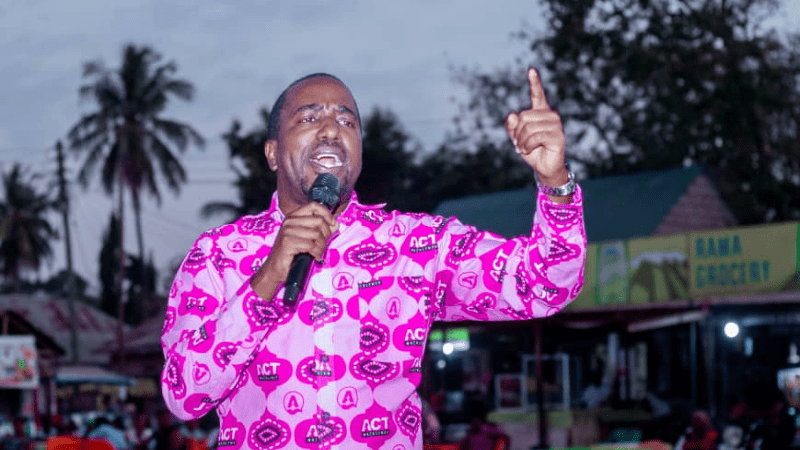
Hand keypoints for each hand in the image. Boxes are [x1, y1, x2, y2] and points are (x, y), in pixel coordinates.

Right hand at [250, 202, 338, 299]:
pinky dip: (316, 252)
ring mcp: (287, 231)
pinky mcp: (287, 243)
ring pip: (316, 234)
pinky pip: (310, 245)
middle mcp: (289, 221)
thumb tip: (335, 224)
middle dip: (326, 234)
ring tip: (317, 252)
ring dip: (321, 246)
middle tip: (322, 244)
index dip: (326, 214)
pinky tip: (314, 256)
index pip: (313, 206)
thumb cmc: (292, 253)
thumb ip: (321, 229)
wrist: (275, 268)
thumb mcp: (307, 237)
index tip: (332, 224)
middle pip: (318, 220)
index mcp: (294, 216)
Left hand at [505, 67, 567, 186]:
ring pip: (528, 127)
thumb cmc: (532, 150)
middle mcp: (550, 115)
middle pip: (523, 116)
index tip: (531, 70)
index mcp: (541, 112)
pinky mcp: (558, 136)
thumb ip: (512, 126)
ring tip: (524, 148)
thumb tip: (512, 114)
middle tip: (519, 144)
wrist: (544, 167)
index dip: (534, 83)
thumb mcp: (517, 138)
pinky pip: (534, 137)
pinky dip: (527, 146)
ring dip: (521, 141)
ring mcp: (556, 125)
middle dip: (517, 133)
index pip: (537, 95)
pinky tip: (530, 150)